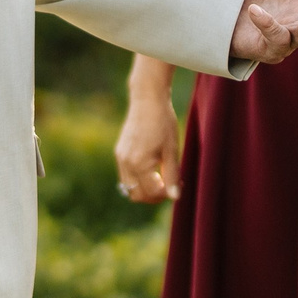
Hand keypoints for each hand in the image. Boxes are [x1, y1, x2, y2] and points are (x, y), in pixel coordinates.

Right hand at [115, 88, 182, 204]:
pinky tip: (152, 168)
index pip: (151, 193)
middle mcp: (126, 163)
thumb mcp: (172, 150)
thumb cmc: (163, 123)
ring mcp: (120, 158)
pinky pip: (126, 176)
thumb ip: (172, 175)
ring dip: (144, 189)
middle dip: (153, 196)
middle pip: (136, 195)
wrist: (147, 100)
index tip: (178, 186)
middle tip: (169, 186)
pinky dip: (138, 179)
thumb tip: (175, 197)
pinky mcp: (119, 152)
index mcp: (140, 163)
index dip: (165, 195)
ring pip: (129, 188)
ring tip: (161, 178)